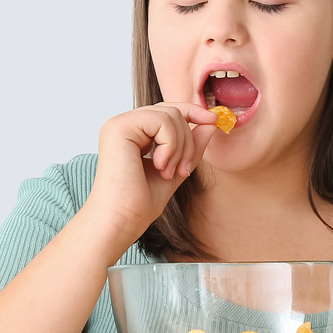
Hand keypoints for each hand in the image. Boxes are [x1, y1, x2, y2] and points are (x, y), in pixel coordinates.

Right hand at [82, 102, 220, 244]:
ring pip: (170, 114)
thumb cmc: (140, 203)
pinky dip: (171, 144)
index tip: (214, 121)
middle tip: (183, 171)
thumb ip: (191, 147)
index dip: (192, 112)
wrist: (122, 220)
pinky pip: (162, 121)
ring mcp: (119, 124)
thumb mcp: (176, 169)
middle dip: (187, 141)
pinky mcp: (119, 127)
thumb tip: (211, 123)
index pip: (167, 111)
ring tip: (170, 172)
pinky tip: (160, 166)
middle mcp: (123, 124)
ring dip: (180, 147)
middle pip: (172, 111)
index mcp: (133, 133)